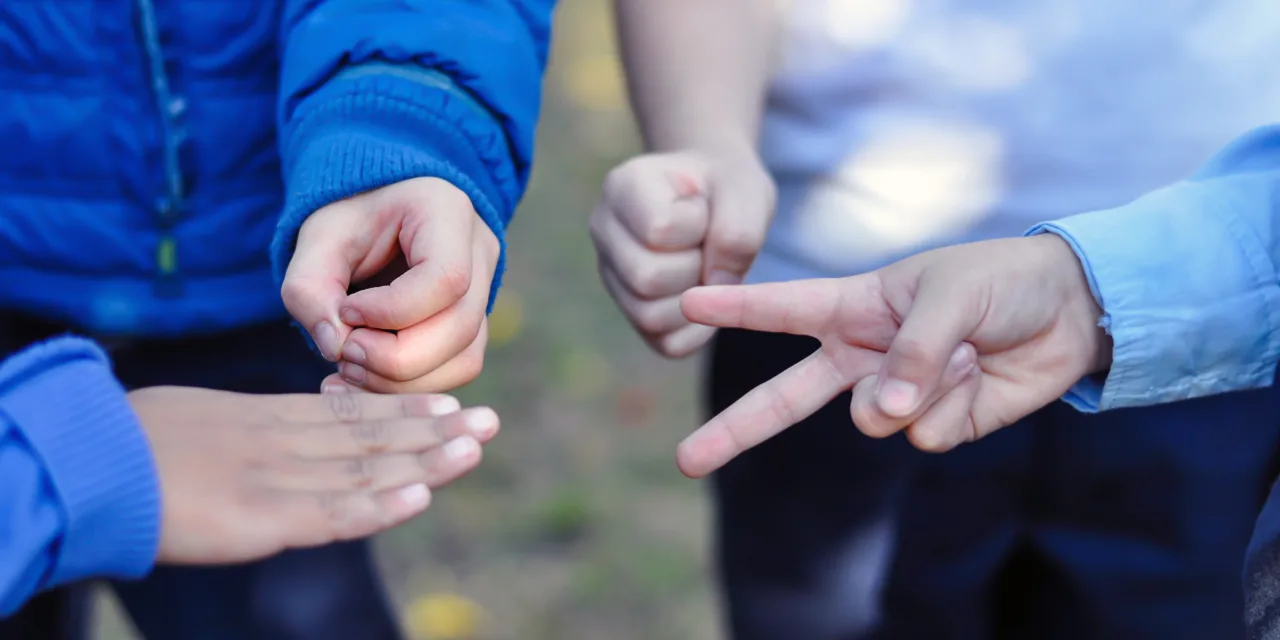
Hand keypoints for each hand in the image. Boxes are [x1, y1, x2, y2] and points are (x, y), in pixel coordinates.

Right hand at [132, 386, 498, 563]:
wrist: (89, 460)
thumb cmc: (134, 442)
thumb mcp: (206, 423)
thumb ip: (251, 434)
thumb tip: (272, 439)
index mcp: (270, 419)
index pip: (353, 415)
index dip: (406, 412)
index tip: (452, 404)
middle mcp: (286, 442)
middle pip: (374, 436)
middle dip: (436, 430)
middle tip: (491, 420)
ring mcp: (278, 478)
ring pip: (367, 469)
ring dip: (427, 459)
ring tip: (476, 444)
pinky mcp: (261, 519)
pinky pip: (332, 514)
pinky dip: (380, 507)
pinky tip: (422, 494)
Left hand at [282, 177, 498, 392]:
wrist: (375, 211)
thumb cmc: (348, 217)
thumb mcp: (317, 238)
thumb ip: (309, 287)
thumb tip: (334, 348)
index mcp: (447, 213)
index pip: (446, 278)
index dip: (391, 311)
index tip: (346, 311)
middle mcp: (480, 252)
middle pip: (461, 327)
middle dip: (394, 358)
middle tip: (343, 353)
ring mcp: (485, 292)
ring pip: (464, 359)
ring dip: (402, 380)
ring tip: (350, 367)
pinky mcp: (474, 325)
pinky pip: (456, 369)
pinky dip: (411, 385)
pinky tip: (368, 375)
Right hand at [590, 146, 774, 356]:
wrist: (718, 195)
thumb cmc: (726, 188)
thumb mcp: (745, 192)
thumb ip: (737, 231)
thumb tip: (715, 284)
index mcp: (623, 188)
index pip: (658, 229)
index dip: (697, 227)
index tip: (704, 209)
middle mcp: (604, 232)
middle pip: (646, 279)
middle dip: (695, 267)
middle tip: (707, 244)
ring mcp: (612, 276)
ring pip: (649, 317)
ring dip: (697, 299)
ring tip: (704, 265)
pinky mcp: (632, 313)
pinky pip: (666, 342)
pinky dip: (699, 327)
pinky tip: (706, 293)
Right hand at [675, 234, 1109, 476]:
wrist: (1070, 313)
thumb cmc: (1001, 281)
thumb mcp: (951, 294)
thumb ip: (911, 350)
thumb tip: (884, 412)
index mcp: (855, 307)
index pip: (782, 309)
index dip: (734, 308)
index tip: (686, 302)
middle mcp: (864, 355)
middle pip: (786, 399)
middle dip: (737, 430)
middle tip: (687, 461)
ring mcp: (898, 394)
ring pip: (873, 418)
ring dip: (920, 387)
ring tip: (960, 352)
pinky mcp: (936, 423)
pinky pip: (925, 433)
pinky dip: (954, 406)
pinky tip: (976, 377)